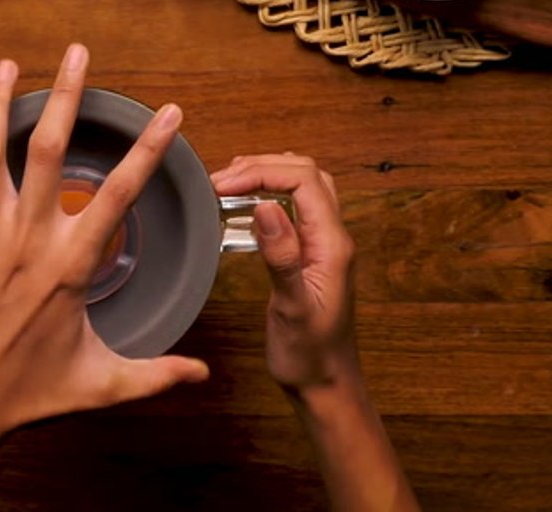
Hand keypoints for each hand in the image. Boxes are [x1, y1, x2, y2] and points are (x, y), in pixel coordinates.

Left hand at [0, 44, 209, 440]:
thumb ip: (156, 374)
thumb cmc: (28, 393)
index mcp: (70, 265)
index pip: (119, 193)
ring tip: (8, 63)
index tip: (169, 113)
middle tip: (77, 52)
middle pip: (48, 149)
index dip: (148, 149)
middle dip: (65, 94)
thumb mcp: (101, 384)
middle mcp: (26, 239)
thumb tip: (204, 375)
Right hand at [210, 153, 355, 391]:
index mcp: (332, 245)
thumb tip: (266, 206)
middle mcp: (332, 237)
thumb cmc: (310, 355)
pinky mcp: (309, 253)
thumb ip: (282, 256)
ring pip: (302, 187)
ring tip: (227, 185)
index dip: (261, 172)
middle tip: (219, 182)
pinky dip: (267, 195)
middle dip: (261, 167)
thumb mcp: (293, 309)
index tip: (223, 184)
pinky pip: (294, 208)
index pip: (303, 181)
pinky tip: (241, 206)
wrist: (324, 384)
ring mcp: (322, 244)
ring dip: (266, 175)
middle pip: (305, 174)